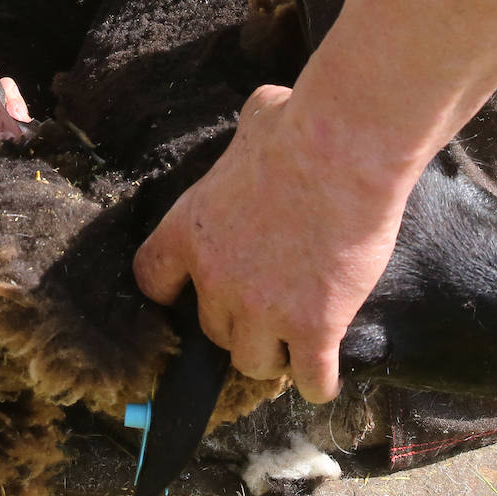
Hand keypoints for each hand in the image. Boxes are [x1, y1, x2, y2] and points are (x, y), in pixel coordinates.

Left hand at [132, 85, 410, 402]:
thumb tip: (267, 111)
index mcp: (190, 230)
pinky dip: (317, 384)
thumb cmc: (301, 125)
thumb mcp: (256, 120)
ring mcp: (263, 310)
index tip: (191, 292)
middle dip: (239, 323)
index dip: (174, 291)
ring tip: (294, 345)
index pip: (152, 280)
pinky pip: (309, 380)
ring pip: (253, 363)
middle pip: (212, 330)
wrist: (344, 150)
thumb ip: (248, 136)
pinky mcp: (313, 327)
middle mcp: (215, 279)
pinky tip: (324, 378)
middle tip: (267, 309)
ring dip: (273, 357)